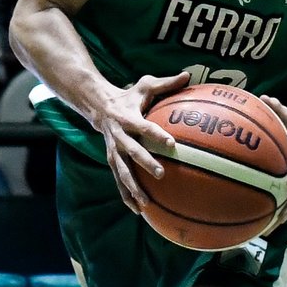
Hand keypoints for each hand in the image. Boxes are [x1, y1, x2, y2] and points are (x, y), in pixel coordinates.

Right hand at [99, 71, 191, 213]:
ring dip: (133, 188)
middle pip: (132, 152)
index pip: (144, 127)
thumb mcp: (145, 85)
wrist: (98, 106)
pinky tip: (137, 211)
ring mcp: (114, 150)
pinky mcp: (112, 160)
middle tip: (161, 174)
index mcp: (128, 118)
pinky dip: (126, 195)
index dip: (156, 134)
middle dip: (145, 163)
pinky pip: (119, 180)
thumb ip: (166, 83)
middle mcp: (119, 136)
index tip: (171, 142)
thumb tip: (188, 76)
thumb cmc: (129, 96)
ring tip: (146, 203)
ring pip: (122, 172)